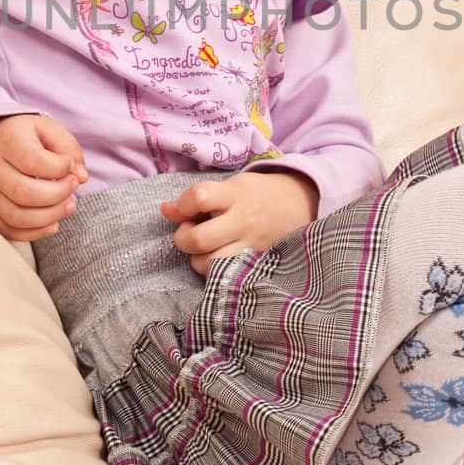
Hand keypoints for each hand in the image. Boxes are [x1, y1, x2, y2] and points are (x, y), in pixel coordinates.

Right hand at [0, 113, 88, 241]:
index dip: (59, 168)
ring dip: (50, 217)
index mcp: (7, 141)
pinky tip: (53, 223)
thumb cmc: (27, 137)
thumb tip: (81, 177)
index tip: (70, 166)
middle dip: (58, 195)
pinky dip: (34, 233)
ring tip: (68, 206)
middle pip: (24, 192)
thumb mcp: (50, 130)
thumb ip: (70, 150)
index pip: (32, 161)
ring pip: (16, 217)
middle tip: (73, 186)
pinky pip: (8, 231)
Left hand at [160, 169, 318, 276]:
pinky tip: (217, 258)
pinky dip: (213, 270)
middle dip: (183, 238)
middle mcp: (242, 221)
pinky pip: (224, 276)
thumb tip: (165, 210)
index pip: (198, 198)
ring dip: (197, 259)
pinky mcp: (255, 263)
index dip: (183, 205)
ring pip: (208, 264)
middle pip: (199, 239)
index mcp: (234, 195)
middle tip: (190, 233)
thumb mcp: (227, 188)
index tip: (187, 208)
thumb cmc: (253, 195)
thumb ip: (195, 200)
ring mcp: (250, 245)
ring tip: (204, 248)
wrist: (298, 205)